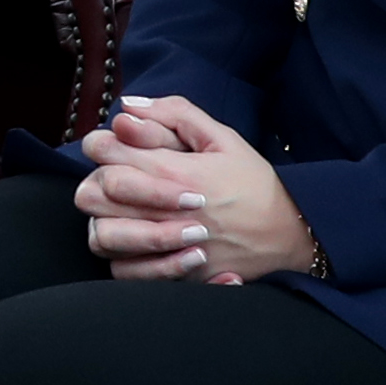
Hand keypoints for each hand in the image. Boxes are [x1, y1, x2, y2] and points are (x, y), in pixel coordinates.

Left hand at [71, 94, 313, 282]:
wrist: (293, 236)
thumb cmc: (255, 184)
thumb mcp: (223, 139)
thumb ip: (175, 114)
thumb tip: (126, 107)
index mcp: (174, 172)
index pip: (103, 150)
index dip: (101, 144)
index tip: (118, 146)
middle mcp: (164, 212)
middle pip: (92, 192)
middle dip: (100, 180)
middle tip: (122, 179)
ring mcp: (167, 248)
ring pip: (101, 235)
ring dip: (108, 220)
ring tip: (130, 212)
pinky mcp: (174, 277)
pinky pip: (123, 271)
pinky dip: (123, 257)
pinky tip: (141, 243)